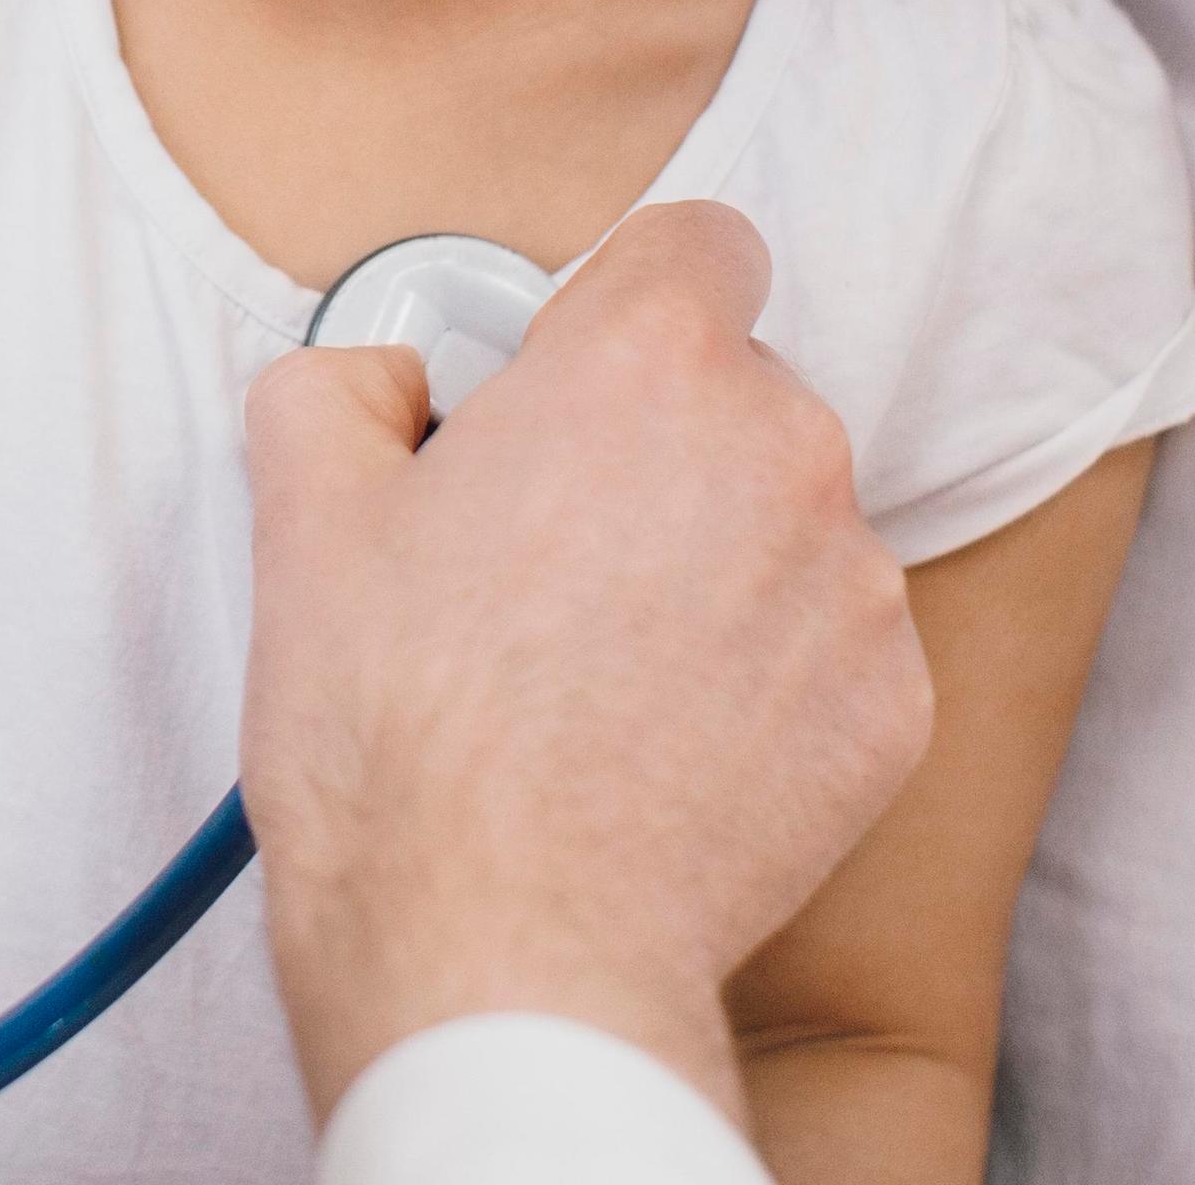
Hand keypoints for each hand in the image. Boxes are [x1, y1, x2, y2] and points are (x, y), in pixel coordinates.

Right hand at [240, 201, 932, 1127]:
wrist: (504, 951)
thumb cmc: (399, 735)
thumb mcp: (302, 511)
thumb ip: (346, 382)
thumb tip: (384, 379)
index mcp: (645, 362)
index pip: (699, 243)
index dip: (625, 298)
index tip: (569, 372)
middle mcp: (778, 446)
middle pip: (735, 388)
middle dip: (655, 444)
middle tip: (543, 545)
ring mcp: (851, 582)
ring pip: (785, 518)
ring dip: (712, 558)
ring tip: (594, 665)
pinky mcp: (891, 706)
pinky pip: (828, 641)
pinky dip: (763, 674)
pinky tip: (660, 740)